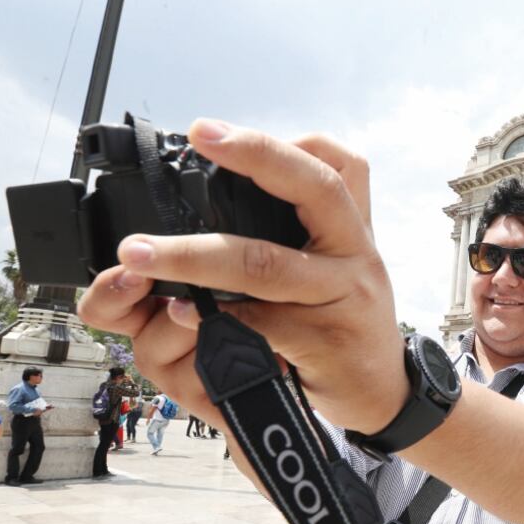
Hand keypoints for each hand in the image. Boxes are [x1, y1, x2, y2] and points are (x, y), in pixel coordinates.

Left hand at [77, 120, 407, 435]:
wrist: (381, 391)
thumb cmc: (347, 323)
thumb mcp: (341, 267)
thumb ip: (308, 231)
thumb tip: (234, 191)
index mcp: (354, 230)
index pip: (338, 165)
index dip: (282, 142)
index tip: (215, 131)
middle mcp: (356, 255)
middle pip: (316, 189)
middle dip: (257, 156)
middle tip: (203, 136)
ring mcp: (344, 298)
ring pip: (268, 263)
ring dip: (197, 256)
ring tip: (142, 252)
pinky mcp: (324, 342)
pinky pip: (262, 323)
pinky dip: (216, 317)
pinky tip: (181, 313)